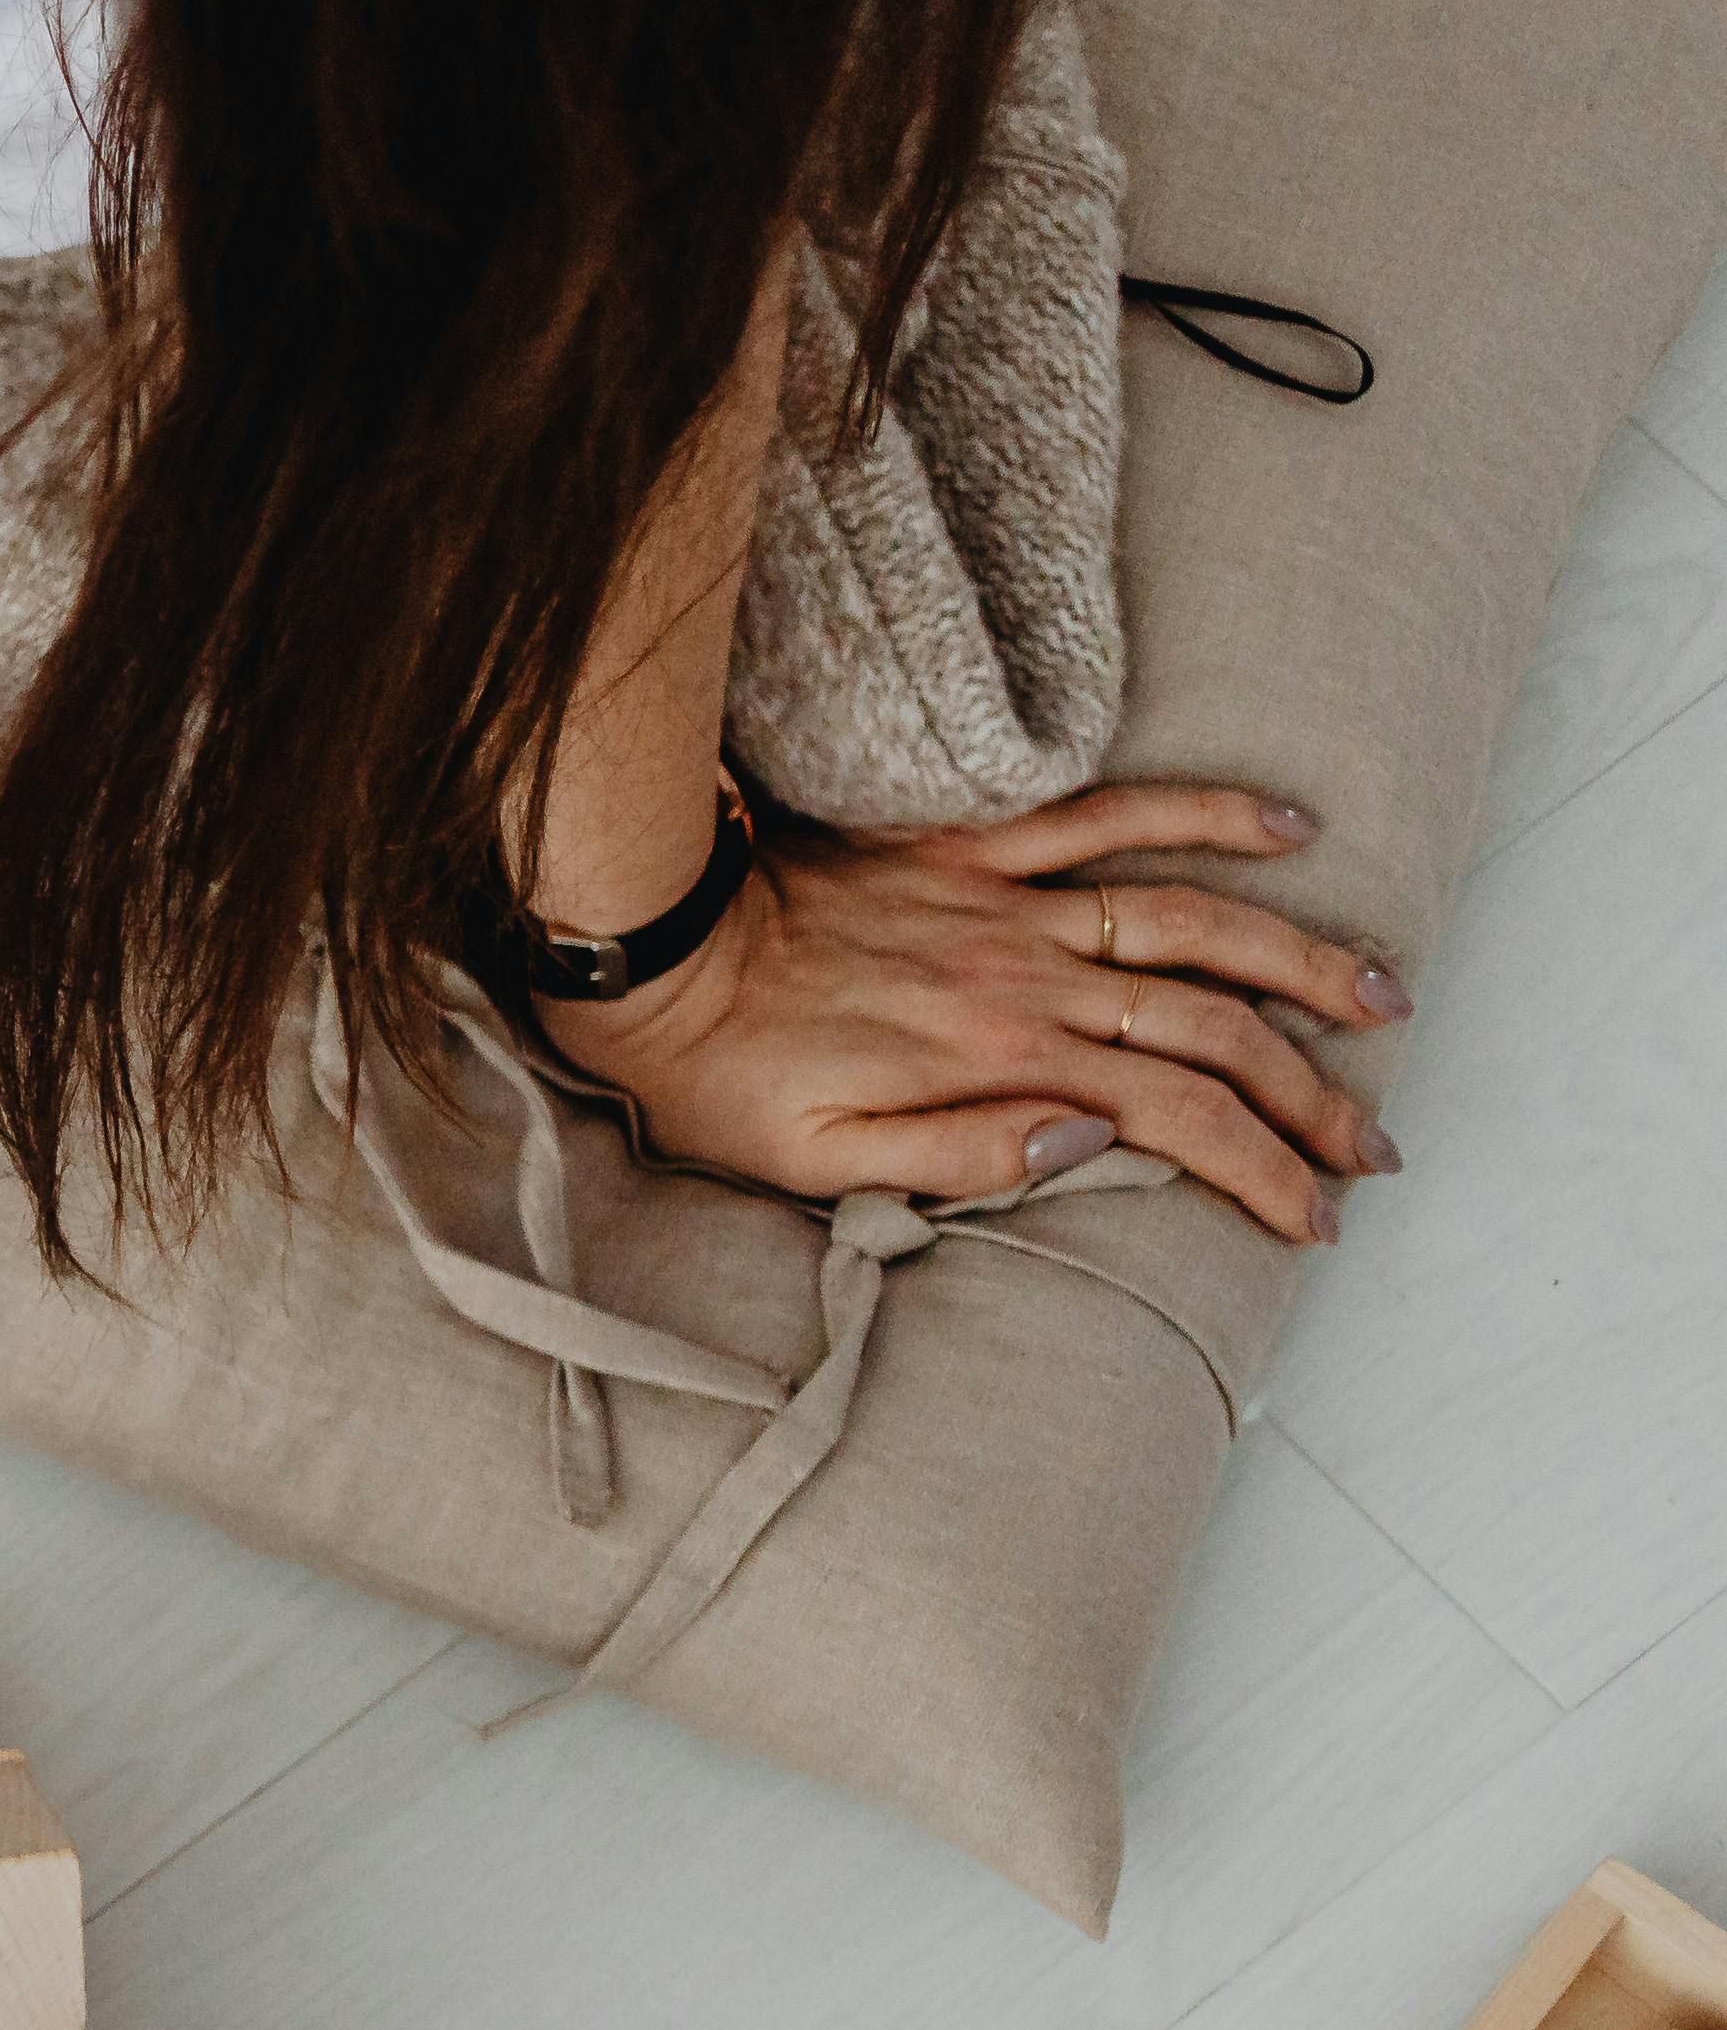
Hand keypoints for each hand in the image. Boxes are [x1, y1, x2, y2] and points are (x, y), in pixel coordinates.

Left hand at [540, 783, 1407, 1246]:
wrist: (647, 957)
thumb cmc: (718, 1077)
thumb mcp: (818, 1163)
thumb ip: (960, 1158)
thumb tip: (1092, 1143)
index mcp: (998, 1064)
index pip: (1174, 1122)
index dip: (1258, 1171)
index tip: (1312, 1216)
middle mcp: (1026, 978)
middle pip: (1212, 1030)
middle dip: (1310, 1092)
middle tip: (1372, 1145)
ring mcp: (1008, 903)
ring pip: (1195, 922)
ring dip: (1302, 961)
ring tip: (1382, 999)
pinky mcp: (973, 844)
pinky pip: (1110, 813)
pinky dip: (1205, 813)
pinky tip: (1285, 828)